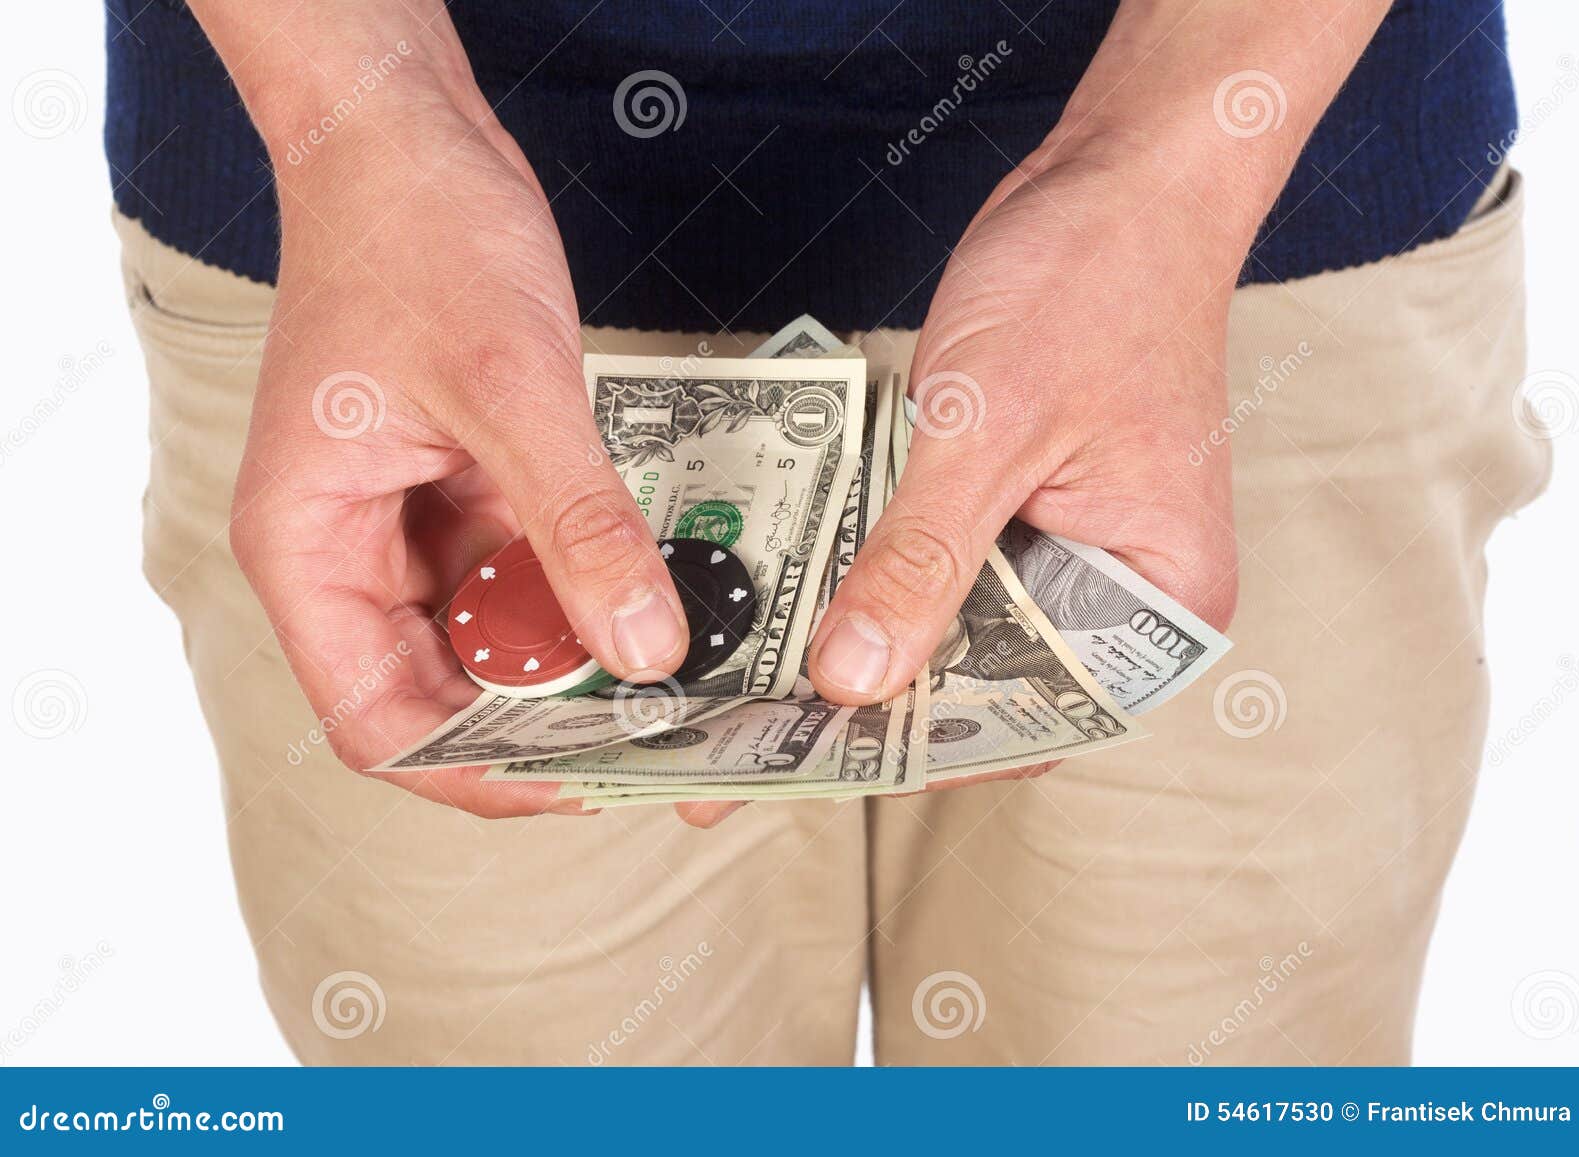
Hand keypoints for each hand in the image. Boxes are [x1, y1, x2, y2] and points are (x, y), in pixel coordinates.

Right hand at [230, 66, 690, 817]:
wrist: (410, 139)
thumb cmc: (414, 236)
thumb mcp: (509, 386)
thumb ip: (576, 525)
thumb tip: (646, 650)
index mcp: (311, 548)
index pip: (380, 722)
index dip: (479, 772)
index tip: (587, 778)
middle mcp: (353, 556)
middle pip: (444, 696)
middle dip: (547, 726)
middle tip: (663, 741)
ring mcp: (412, 529)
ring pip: (495, 643)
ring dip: (578, 664)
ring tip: (682, 685)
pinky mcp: (466, 495)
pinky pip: (527, 576)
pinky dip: (586, 593)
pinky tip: (661, 601)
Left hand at [809, 139, 1241, 787]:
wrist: (1119, 175)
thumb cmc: (1096, 283)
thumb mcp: (989, 432)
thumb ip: (920, 562)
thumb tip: (851, 677)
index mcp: (1157, 601)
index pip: (1030, 717)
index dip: (917, 747)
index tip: (809, 767)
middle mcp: (1117, 593)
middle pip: (984, 681)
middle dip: (873, 703)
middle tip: (750, 738)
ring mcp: (1065, 550)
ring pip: (953, 625)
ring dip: (862, 637)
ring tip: (748, 683)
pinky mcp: (1016, 506)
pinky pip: (940, 562)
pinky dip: (874, 570)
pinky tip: (788, 595)